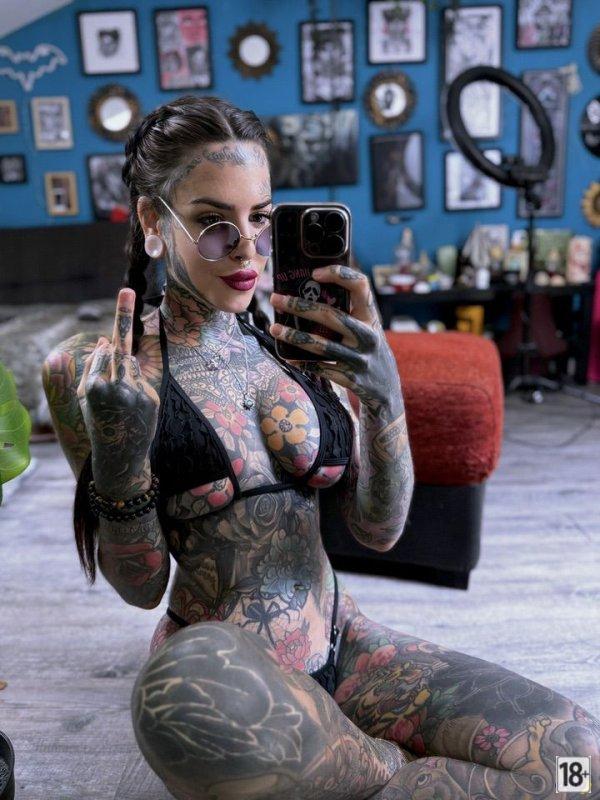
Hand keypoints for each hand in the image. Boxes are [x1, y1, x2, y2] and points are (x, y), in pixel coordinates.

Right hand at [77, 288, 159, 495]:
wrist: (120, 454)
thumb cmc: (98, 421)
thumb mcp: (86, 397)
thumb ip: (92, 368)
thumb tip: (103, 340)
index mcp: (94, 387)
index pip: (102, 353)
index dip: (105, 343)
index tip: (122, 299)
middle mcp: (115, 388)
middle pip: (120, 350)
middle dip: (122, 320)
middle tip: (126, 292)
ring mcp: (135, 393)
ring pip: (132, 363)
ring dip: (125, 366)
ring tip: (120, 392)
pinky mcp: (152, 399)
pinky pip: (143, 379)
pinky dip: (137, 383)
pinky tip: (132, 405)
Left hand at [269, 264, 398, 408]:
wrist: (385, 388)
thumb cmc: (367, 349)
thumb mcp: (367, 327)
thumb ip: (348, 312)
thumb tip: (307, 292)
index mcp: (372, 317)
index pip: (360, 286)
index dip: (339, 275)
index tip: (315, 273)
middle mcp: (368, 336)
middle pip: (331, 316)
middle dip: (300, 306)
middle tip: (276, 299)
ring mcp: (360, 359)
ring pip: (322, 345)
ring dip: (294, 336)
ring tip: (274, 328)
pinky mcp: (351, 379)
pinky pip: (321, 369)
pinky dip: (303, 363)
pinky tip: (288, 357)